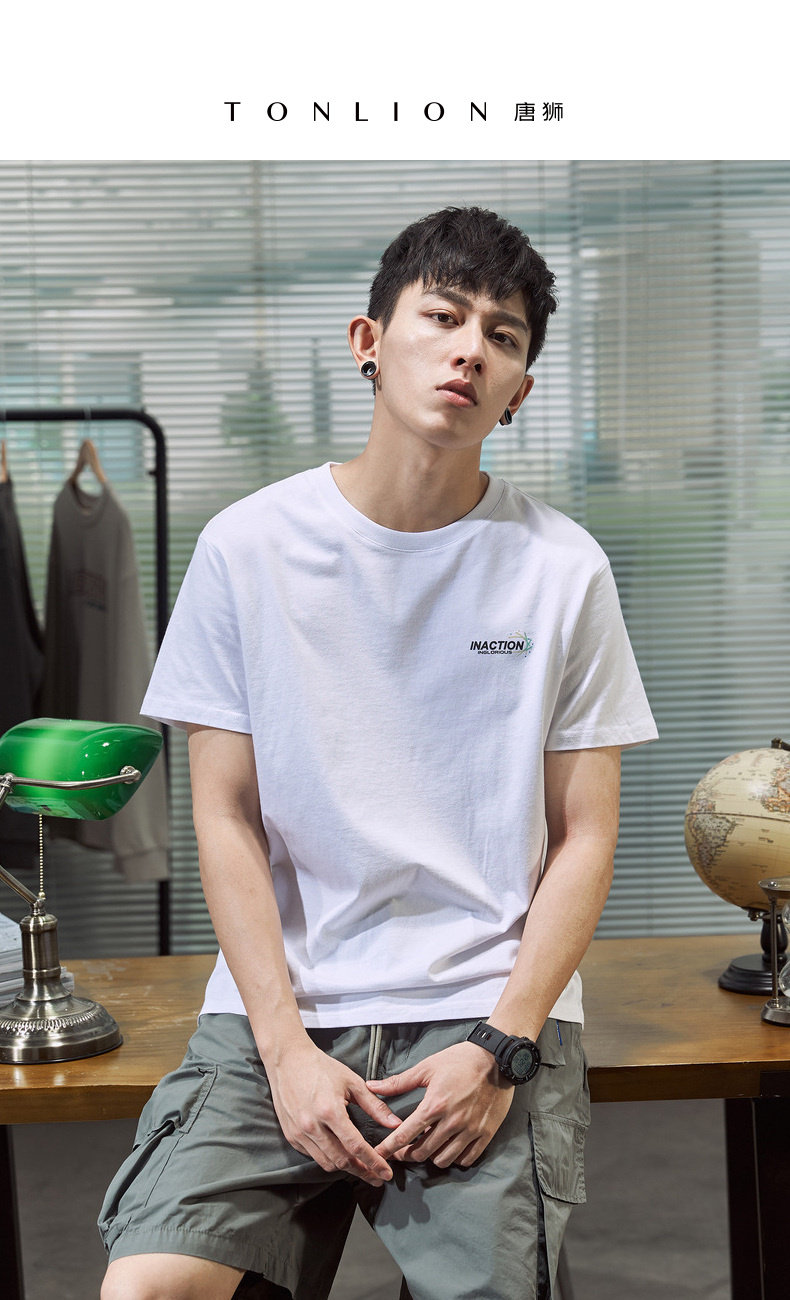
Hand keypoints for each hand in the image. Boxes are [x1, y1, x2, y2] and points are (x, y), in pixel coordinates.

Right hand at [265, 1041, 400, 1185]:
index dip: (373, 1163)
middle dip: (362, 1172)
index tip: (386, 1173)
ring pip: (326, 1163)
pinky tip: (338, 1154)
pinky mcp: (291, 1135)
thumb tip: (395, 1123)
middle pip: (342, 1161)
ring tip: (361, 1168)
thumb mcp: (352, 1082)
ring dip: (345, 1168)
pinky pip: (312, 1155)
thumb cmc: (321, 1067)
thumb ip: (374, 1106)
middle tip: (377, 1177)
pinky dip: (328, 1158)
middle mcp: (312, 1126)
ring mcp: (299, 1133)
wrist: (288, 1060)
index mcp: (330, 1111)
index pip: (356, 1146)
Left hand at [368, 1042, 514, 1167]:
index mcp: (434, 1105)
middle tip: (403, 1150)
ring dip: (431, 1157)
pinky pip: (466, 1159)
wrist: (497, 1058)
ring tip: (428, 1145)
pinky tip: (449, 1147)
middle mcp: (452, 1122)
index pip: (405, 1134)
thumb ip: (398, 1082)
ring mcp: (470, 1130)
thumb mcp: (427, 1067)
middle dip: (408, 1154)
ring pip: (443, 1160)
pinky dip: (455, 1158)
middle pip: (422, 1152)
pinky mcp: (486, 1134)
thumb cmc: (460, 1060)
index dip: (389, 1148)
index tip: (378, 1155)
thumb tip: (372, 1086)